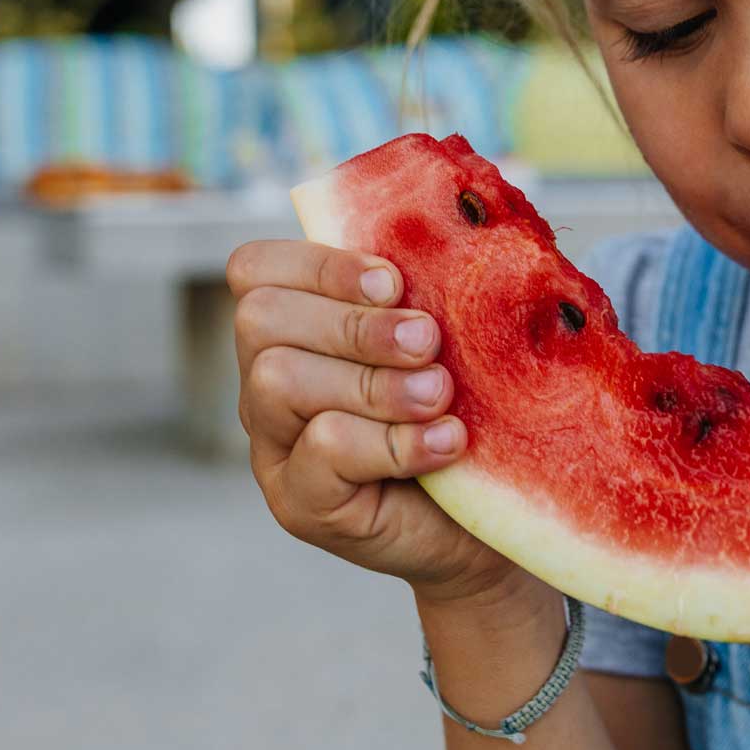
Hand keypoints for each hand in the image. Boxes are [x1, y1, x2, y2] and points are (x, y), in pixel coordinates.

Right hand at [227, 239, 527, 605]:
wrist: (494, 520)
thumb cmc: (472, 415)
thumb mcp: (451, 342)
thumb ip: (431, 291)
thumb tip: (455, 229)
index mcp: (295, 330)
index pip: (254, 270)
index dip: (319, 264)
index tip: (395, 282)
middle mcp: (266, 385)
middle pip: (260, 319)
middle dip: (354, 323)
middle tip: (429, 343)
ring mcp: (274, 448)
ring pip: (279, 379)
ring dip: (373, 381)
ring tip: (440, 396)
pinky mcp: (300, 504)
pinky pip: (324, 448)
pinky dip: (395, 440)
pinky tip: (446, 442)